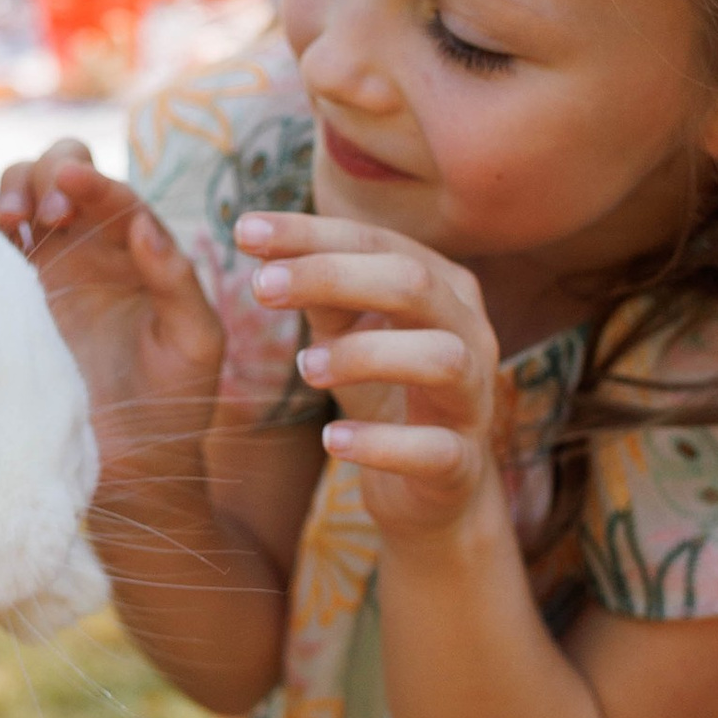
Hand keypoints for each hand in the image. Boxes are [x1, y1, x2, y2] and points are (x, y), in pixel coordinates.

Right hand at [0, 143, 222, 474]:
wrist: (131, 461)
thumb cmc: (173, 399)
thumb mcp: (195, 340)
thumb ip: (177, 280)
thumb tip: (144, 222)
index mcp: (135, 248)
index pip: (112, 194)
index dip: (91, 181)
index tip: (72, 187)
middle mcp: (86, 248)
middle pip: (56, 174)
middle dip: (44, 174)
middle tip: (43, 214)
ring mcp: (41, 270)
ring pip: (15, 199)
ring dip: (9, 192)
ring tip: (10, 221)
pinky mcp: (5, 300)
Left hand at [237, 207, 498, 544]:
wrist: (433, 487)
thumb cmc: (387, 392)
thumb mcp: (350, 333)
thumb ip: (319, 292)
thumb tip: (261, 245)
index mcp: (444, 288)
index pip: (377, 243)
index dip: (311, 235)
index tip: (243, 230)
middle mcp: (470, 333)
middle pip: (413, 284)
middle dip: (333, 278)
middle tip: (260, 288)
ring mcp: (474, 398)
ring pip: (440, 358)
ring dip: (365, 355)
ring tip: (306, 367)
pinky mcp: (462, 463)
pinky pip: (433, 450)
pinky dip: (380, 444)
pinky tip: (331, 440)